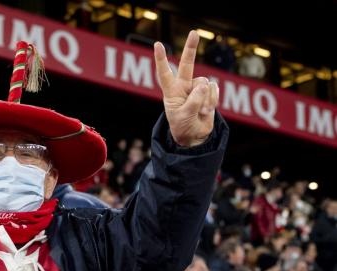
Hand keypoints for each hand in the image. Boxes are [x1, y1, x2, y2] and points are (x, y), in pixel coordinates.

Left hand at [154, 31, 218, 146]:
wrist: (194, 136)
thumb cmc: (182, 126)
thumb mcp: (183, 116)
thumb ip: (193, 101)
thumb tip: (204, 85)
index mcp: (171, 91)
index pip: (165, 73)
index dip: (161, 59)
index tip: (157, 44)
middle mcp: (184, 86)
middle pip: (187, 64)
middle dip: (191, 48)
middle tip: (194, 32)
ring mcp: (197, 89)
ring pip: (204, 84)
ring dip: (204, 100)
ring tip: (198, 112)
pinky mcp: (209, 93)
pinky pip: (214, 91)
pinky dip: (212, 101)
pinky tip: (206, 110)